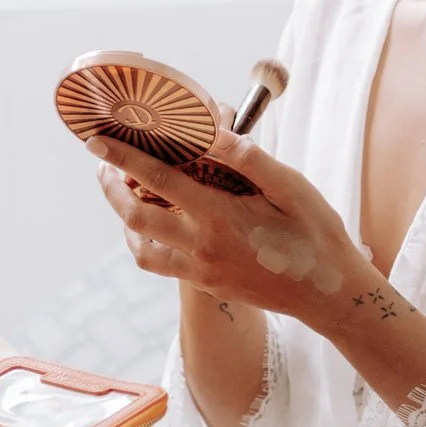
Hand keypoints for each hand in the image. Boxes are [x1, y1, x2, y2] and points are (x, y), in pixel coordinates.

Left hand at [94, 131, 367, 326]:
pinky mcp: (206, 285)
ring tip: (124, 192)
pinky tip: (157, 225)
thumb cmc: (316, 235)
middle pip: (134, 218)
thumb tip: (214, 131)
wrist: (329, 295)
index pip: (158, 181)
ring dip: (124, 219)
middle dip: (111, 188)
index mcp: (221, 216)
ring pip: (141, 248)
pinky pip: (161, 265)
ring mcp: (201, 271)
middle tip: (104, 164)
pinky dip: (145, 243)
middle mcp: (202, 247)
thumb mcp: (292, 188)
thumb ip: (249, 159)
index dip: (123, 158)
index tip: (96, 141)